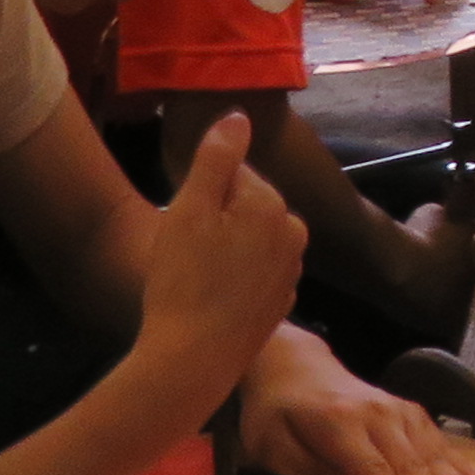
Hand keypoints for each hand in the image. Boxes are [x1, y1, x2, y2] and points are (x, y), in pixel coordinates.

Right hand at [137, 111, 308, 392]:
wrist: (193, 360)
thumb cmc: (182, 282)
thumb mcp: (189, 210)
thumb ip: (216, 158)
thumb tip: (239, 114)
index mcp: (272, 204)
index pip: (233, 174)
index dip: (200, 193)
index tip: (181, 221)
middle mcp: (293, 232)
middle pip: (245, 206)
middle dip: (216, 218)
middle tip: (183, 250)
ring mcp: (291, 271)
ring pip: (250, 239)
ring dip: (225, 246)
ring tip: (193, 274)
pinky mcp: (281, 302)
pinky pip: (254, 272)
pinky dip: (235, 276)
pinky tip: (210, 296)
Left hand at [237, 333, 474, 474]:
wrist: (293, 366)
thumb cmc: (276, 414)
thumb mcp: (272, 446)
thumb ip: (310, 471)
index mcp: (338, 423)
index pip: (371, 470)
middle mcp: (376, 413)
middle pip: (409, 464)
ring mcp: (398, 408)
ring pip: (430, 453)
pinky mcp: (410, 411)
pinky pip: (438, 440)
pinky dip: (461, 462)